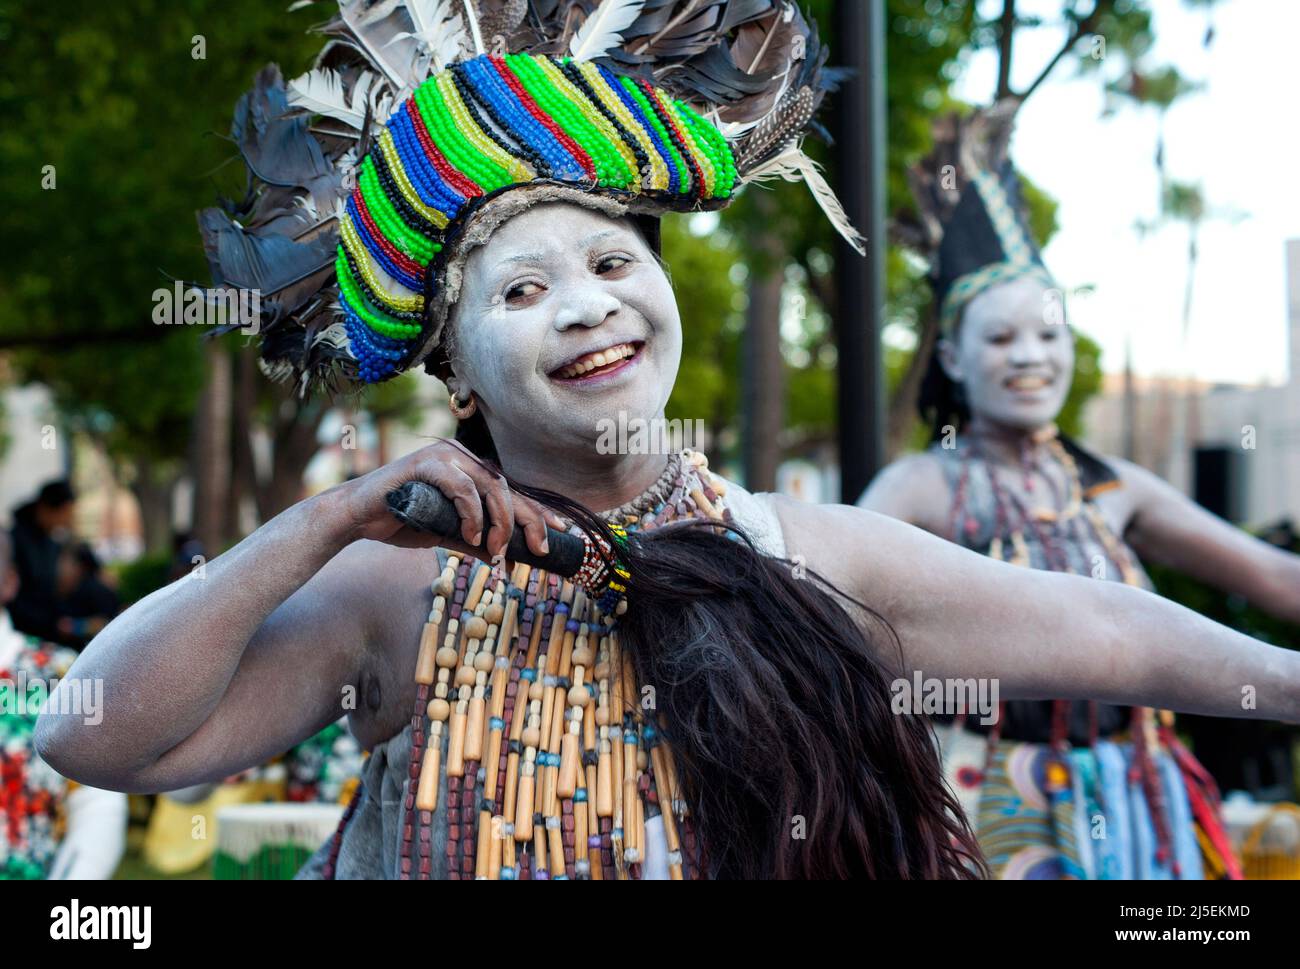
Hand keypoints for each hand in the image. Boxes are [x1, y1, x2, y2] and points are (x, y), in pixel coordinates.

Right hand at [335, 438, 564, 559]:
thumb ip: (476, 542)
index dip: (538, 512)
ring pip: (491, 487)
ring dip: (500, 523)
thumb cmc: (401, 521)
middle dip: (529, 520)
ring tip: (497, 551)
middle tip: (539, 549)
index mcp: (469, 471)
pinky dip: (472, 514)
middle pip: (509, 487)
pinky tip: (471, 537)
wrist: (358, 518)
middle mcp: (462, 458)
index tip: (560, 534)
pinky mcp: (426, 463)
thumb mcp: (448, 535)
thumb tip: (507, 560)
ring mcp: (445, 456)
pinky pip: (462, 486)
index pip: (512, 491)